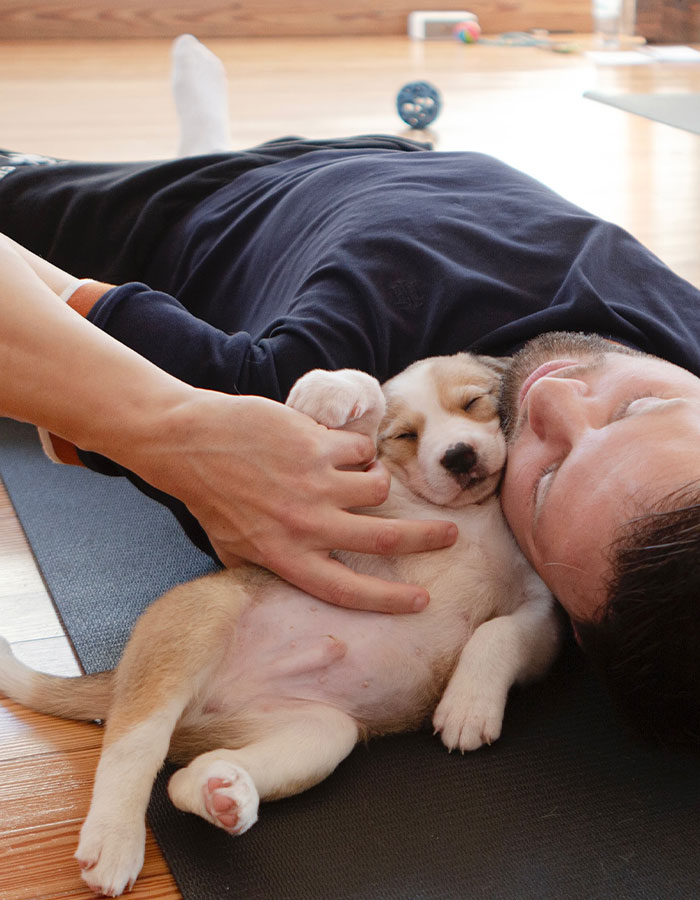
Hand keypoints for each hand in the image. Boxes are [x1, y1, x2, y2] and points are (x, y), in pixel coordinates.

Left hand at [130, 392, 456, 612]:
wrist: (188, 442)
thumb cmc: (209, 497)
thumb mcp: (233, 548)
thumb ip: (269, 568)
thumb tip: (295, 582)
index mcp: (287, 557)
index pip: (348, 590)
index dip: (389, 599)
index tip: (421, 602)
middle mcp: (306, 525)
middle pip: (384, 538)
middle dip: (426, 538)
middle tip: (450, 535)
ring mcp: (314, 483)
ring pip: (377, 486)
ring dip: (373, 480)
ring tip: (353, 474)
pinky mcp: (315, 444)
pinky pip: (360, 449)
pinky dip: (354, 449)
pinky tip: (330, 447)